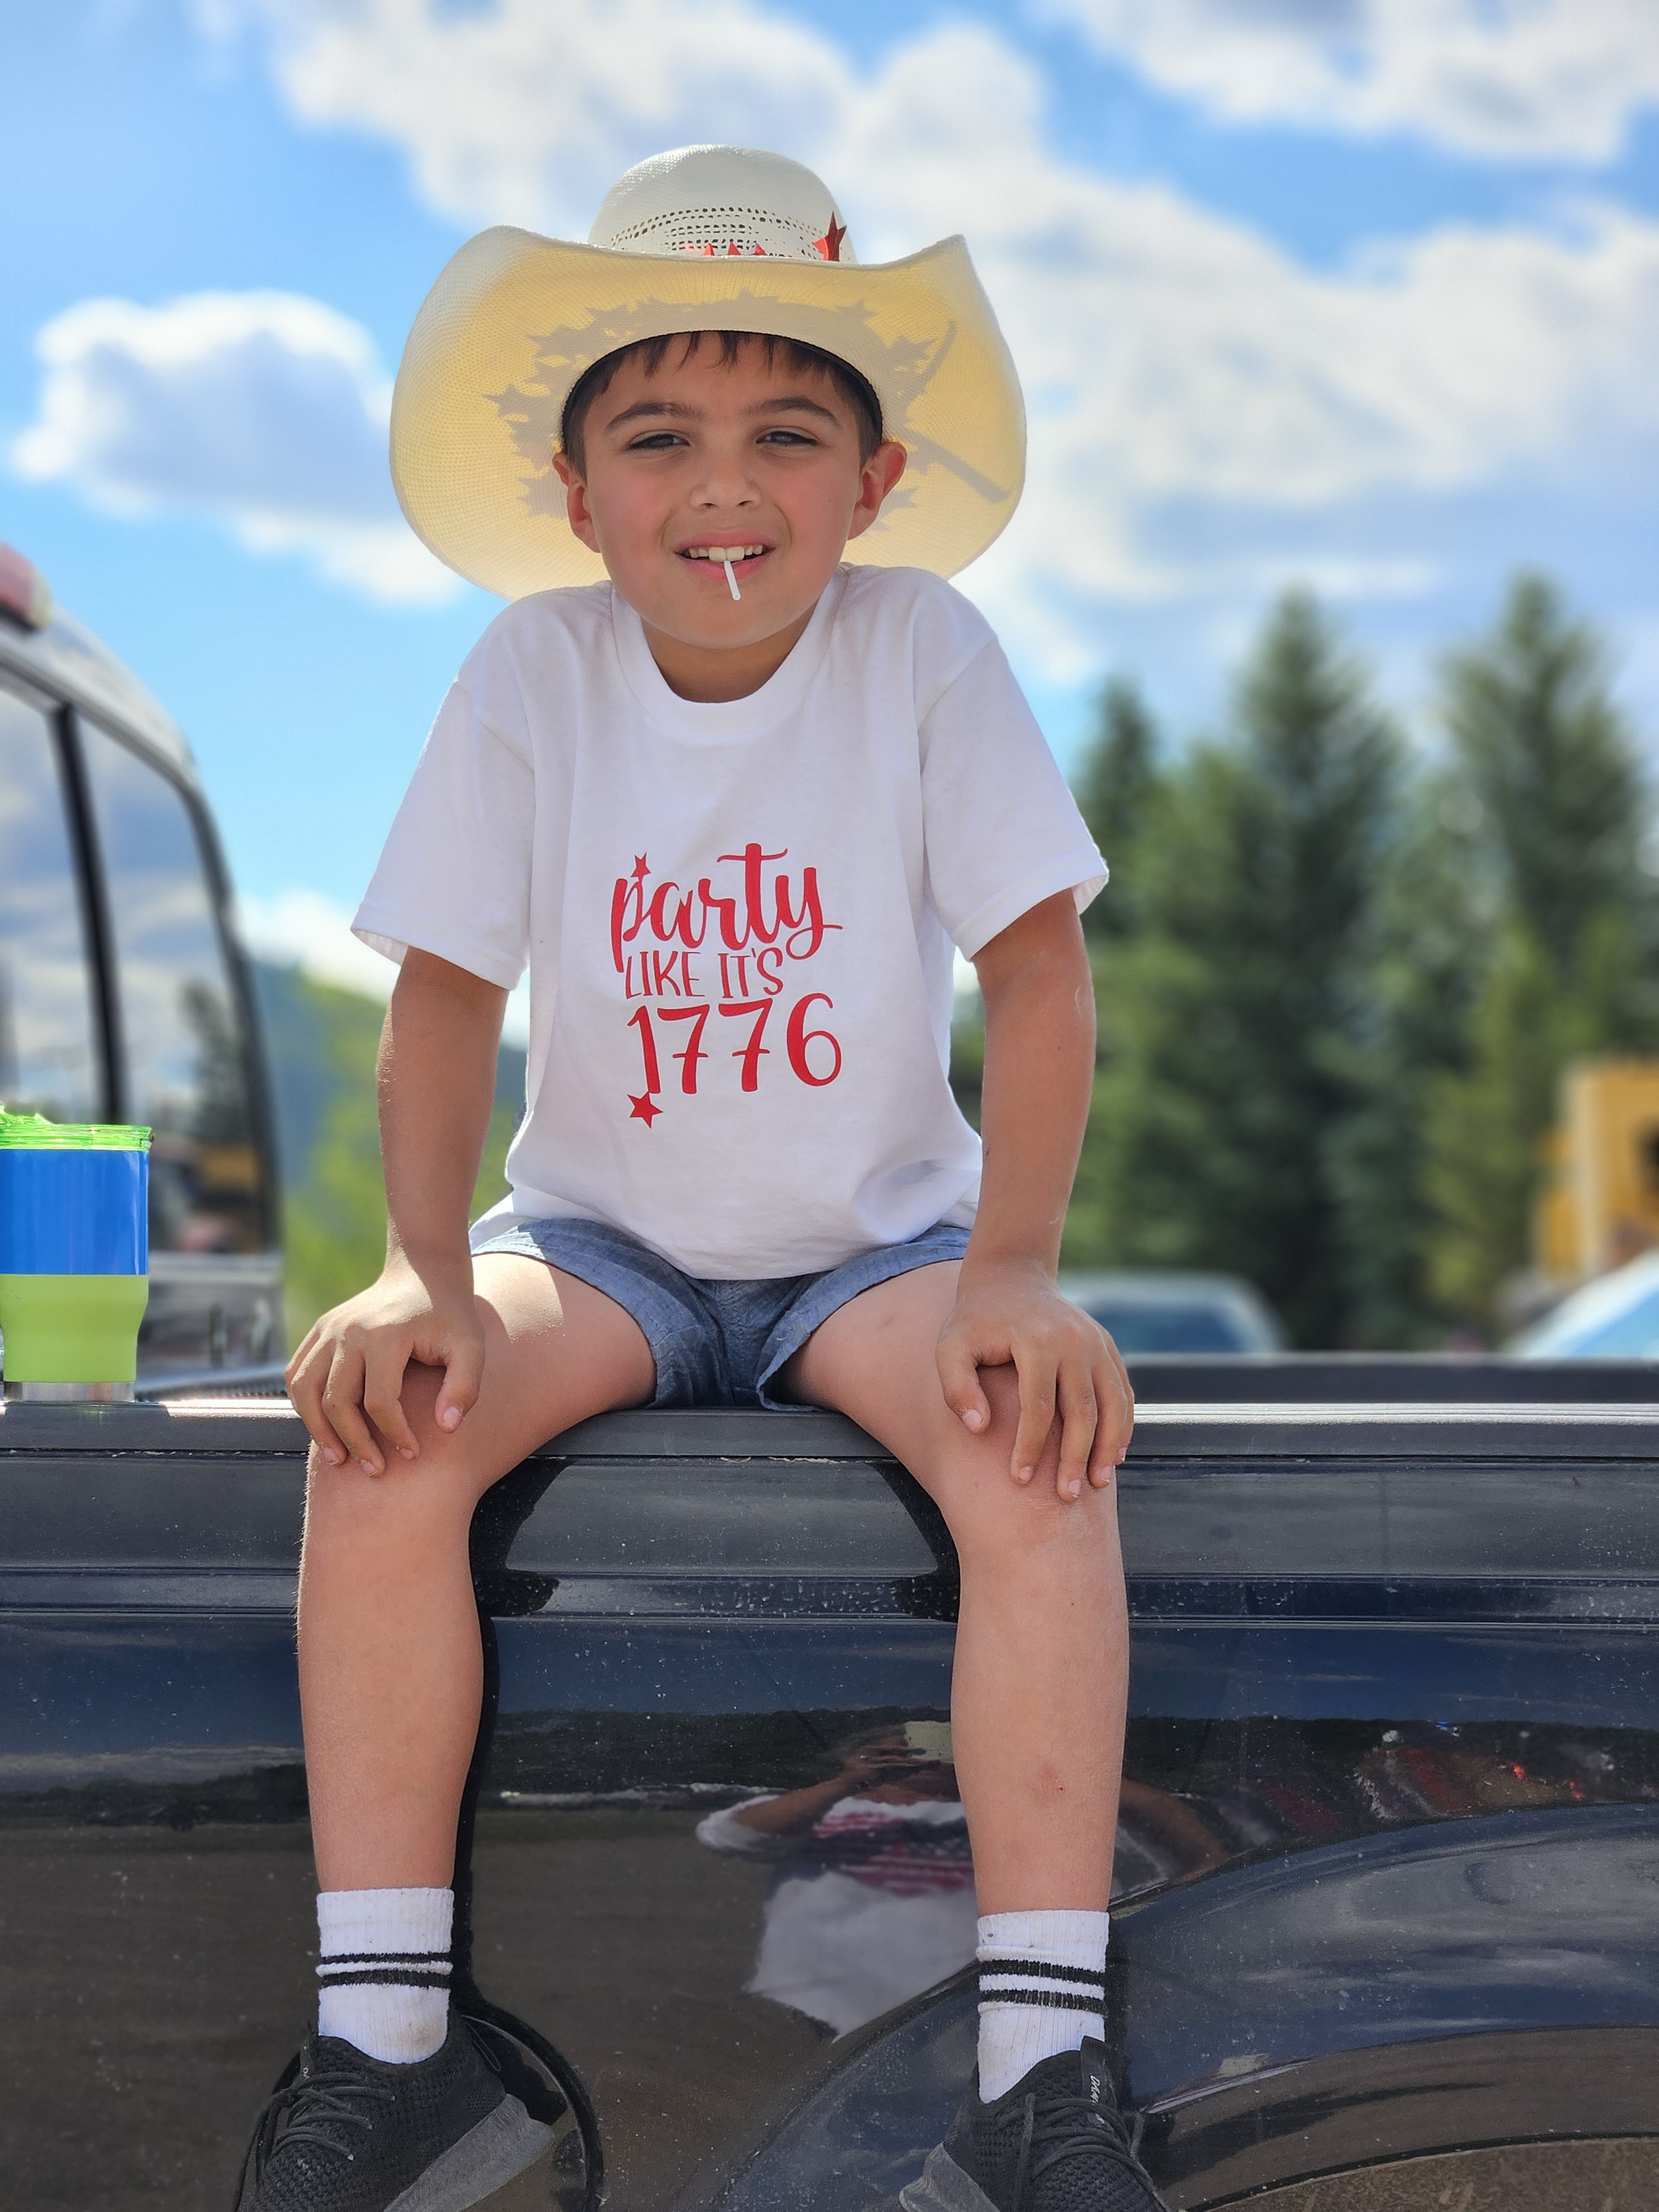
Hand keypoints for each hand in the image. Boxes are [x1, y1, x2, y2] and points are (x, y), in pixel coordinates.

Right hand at [285, 1256, 484, 1475]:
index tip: (412, 1454)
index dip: (395, 1435)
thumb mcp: (471, 1347)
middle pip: (337, 1401)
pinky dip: (304, 1404)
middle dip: (355, 1442)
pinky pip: (297, 1374)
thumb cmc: (450, 1317)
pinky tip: (324, 1427)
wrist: (422, 1273)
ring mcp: (329, 1329)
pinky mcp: (319, 1330)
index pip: (379, 1402)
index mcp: (386, 1334)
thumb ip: (465, 1386)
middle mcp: (349, 1331)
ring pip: (305, 1390)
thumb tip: (446, 1427)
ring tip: (339, 1458)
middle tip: (375, 1469)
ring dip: (318, 1429)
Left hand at [936, 1261, 1132, 1498]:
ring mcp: (1096, 1342)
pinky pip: (1122, 1391)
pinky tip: (1113, 1456)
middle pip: (1082, 1410)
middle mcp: (1074, 1340)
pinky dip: (1122, 1425)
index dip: (1030, 1446)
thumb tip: (979, 1428)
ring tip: (1096, 1483)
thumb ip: (957, 1387)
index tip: (1020, 1480)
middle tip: (1066, 1497)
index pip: (1038, 1406)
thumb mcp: (951, 1346)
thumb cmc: (975, 1321)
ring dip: (1107, 1447)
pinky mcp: (1107, 1347)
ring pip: (1112, 1404)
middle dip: (1075, 1457)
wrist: (1011, 1278)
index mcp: (1037, 1340)